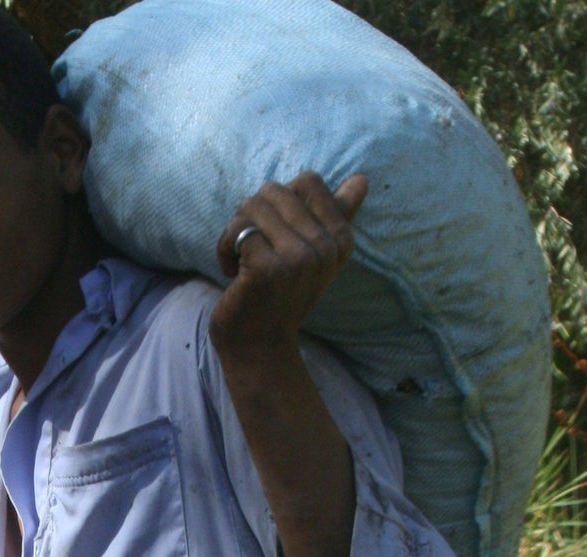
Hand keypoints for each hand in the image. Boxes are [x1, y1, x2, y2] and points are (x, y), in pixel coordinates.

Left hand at [208, 172, 366, 368]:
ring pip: (252, 206)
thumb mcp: (315, 257)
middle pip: (274, 190)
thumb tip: (362, 179)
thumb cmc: (282, 297)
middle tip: (250, 248)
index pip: (307, 181)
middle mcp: (324, 247)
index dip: (279, 202)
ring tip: (238, 259)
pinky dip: (224, 249)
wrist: (259, 347)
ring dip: (234, 231)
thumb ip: (336, 216)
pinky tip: (230, 273)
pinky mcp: (267, 268)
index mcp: (340, 239)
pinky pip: (238, 231)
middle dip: (251, 215)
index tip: (275, 234)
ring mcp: (297, 258)